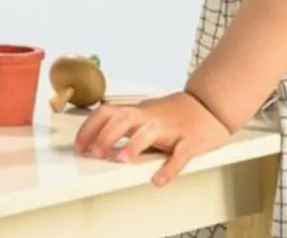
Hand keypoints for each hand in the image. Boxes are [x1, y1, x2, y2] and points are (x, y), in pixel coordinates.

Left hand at [72, 92, 231, 185]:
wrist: (207, 105)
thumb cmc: (173, 113)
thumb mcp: (145, 114)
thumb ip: (125, 125)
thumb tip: (98, 141)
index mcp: (138, 111)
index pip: (107, 113)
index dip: (90, 127)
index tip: (79, 145)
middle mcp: (151, 117)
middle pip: (123, 118)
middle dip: (106, 134)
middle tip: (94, 153)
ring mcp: (171, 128)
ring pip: (149, 132)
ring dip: (133, 145)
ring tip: (121, 160)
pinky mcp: (190, 141)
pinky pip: (179, 155)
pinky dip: (169, 168)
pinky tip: (159, 180)